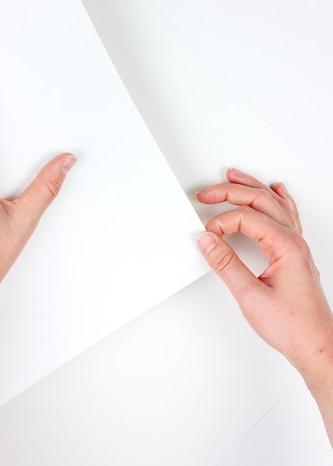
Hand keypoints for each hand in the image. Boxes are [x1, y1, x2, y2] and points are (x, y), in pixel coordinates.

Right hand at [196, 168, 332, 376]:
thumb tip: (207, 240)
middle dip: (231, 192)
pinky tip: (277, 191)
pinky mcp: (295, 254)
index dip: (221, 222)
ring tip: (233, 178)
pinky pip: (288, 215)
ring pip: (274, 203)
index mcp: (285, 245)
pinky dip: (278, 199)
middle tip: (207, 193)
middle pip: (260, 201)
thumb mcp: (250, 296)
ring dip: (252, 188)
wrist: (316, 344)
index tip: (207, 236)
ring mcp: (297, 245)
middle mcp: (293, 240)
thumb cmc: (292, 325)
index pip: (246, 218)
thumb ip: (226, 265)